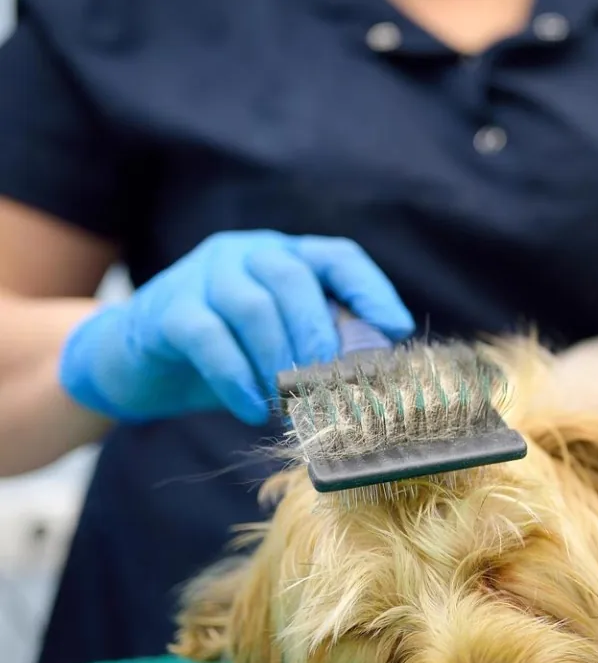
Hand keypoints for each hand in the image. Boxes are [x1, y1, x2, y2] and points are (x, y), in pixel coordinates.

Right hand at [59, 230, 414, 424]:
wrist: (137, 363)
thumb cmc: (229, 355)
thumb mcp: (281, 345)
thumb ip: (320, 346)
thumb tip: (376, 374)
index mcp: (286, 256)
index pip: (337, 258)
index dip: (371, 290)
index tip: (395, 329)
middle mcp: (246, 253)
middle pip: (292, 278)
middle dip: (319, 332)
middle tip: (334, 380)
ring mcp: (203, 275)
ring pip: (251, 307)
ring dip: (278, 360)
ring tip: (292, 404)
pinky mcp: (167, 309)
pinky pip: (207, 337)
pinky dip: (236, 378)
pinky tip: (251, 409)